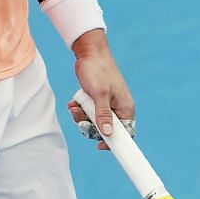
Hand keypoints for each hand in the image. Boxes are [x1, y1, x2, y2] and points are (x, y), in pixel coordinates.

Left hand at [66, 32, 133, 149]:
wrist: (89, 53)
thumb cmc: (98, 70)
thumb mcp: (100, 94)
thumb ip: (103, 114)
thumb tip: (107, 134)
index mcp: (125, 108)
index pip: (126, 133)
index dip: (115, 142)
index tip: (100, 146)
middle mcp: (117, 108)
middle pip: (106, 130)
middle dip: (90, 126)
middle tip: (80, 118)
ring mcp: (107, 105)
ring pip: (94, 122)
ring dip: (82, 117)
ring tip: (74, 107)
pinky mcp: (96, 101)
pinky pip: (88, 113)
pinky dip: (80, 110)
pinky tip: (73, 103)